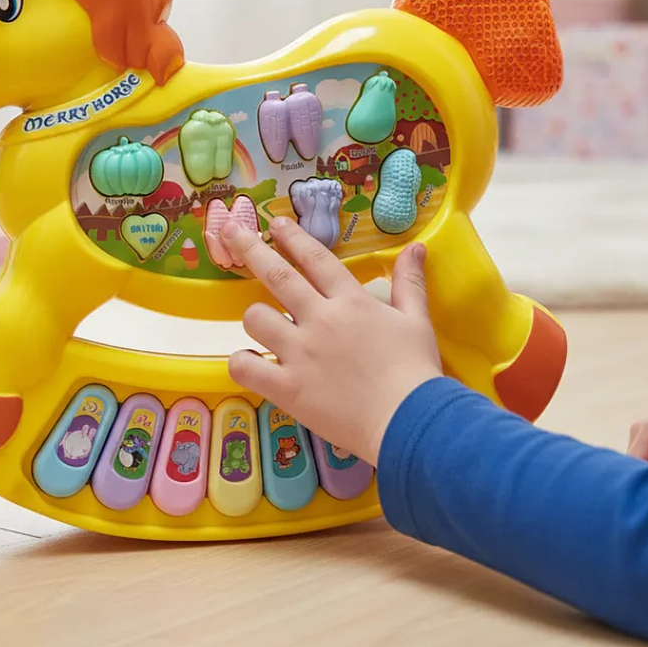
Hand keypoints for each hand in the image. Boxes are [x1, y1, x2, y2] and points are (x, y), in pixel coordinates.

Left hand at [222, 216, 442, 465]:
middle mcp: (319, 319)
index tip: (275, 223)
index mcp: (350, 302)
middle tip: (230, 232)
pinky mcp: (287, 387)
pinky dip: (241, 362)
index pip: (315, 258)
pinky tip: (249, 362)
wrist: (410, 423)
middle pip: (276, 275)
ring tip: (262, 323)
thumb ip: (409, 283)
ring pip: (255, 318)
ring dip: (255, 316)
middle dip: (250, 248)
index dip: (293, 237)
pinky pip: (245, 366)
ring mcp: (299, 353)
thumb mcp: (417, 321)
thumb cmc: (416, 371)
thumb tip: (417, 248)